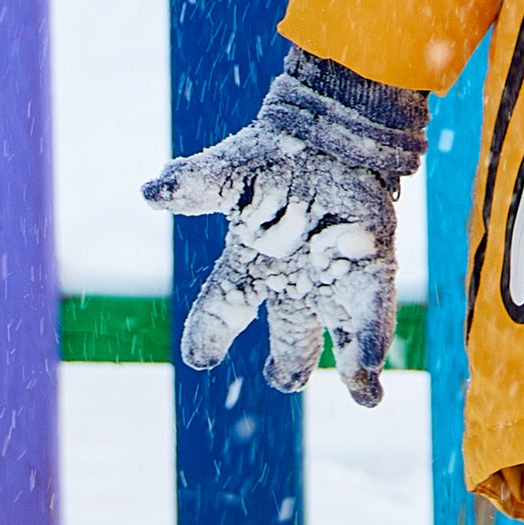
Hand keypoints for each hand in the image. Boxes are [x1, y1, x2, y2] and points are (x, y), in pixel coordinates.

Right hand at [145, 58, 426, 404]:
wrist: (331, 127)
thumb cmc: (277, 151)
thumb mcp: (232, 171)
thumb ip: (196, 185)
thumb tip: (151, 193)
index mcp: (252, 264)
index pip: (222, 309)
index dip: (208, 334)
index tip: (200, 357)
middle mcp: (294, 280)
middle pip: (291, 335)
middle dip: (290, 364)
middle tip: (286, 378)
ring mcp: (334, 276)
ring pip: (341, 334)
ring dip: (353, 369)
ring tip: (368, 397)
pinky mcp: (373, 263)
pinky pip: (372, 310)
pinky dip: (371, 337)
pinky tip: (372, 369)